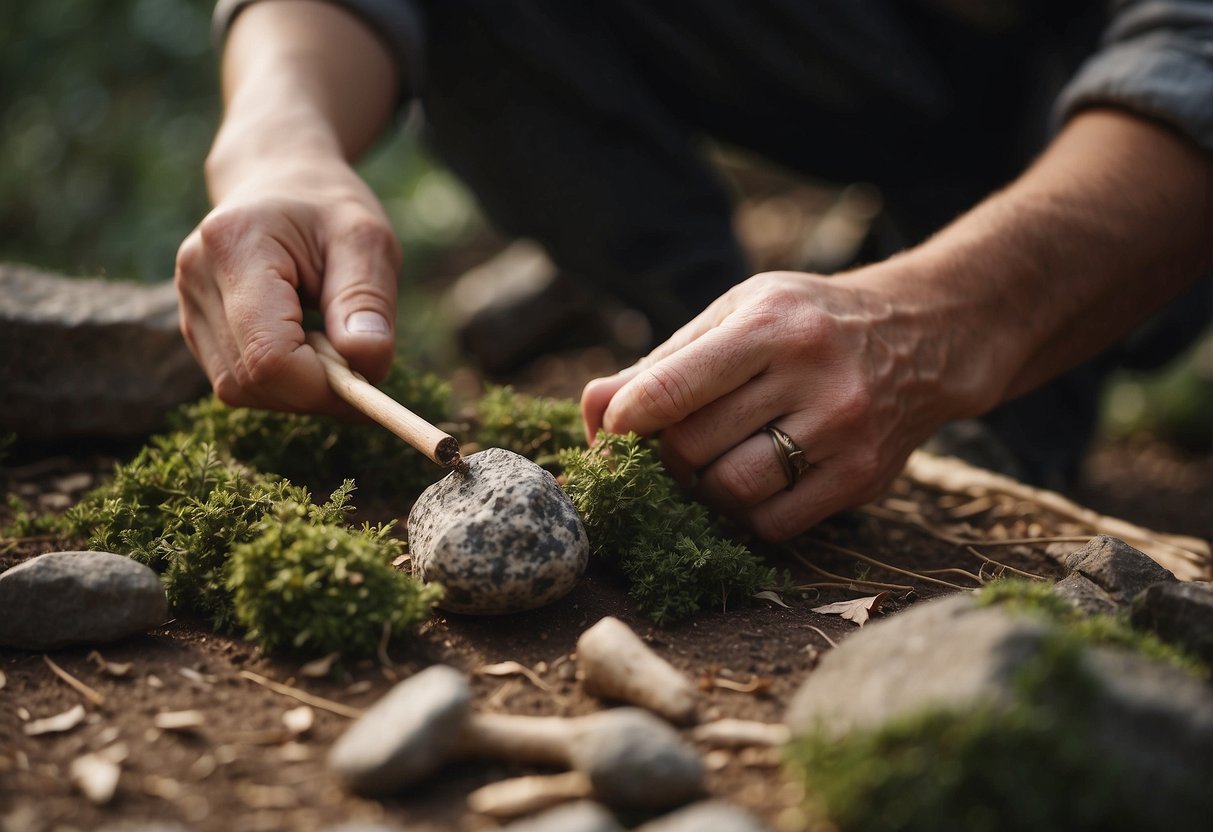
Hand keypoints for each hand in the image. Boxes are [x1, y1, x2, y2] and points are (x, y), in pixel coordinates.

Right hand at [175, 156, 400, 413]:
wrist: (280, 181)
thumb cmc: (328, 208)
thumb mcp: (366, 239)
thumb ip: (367, 300)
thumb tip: (366, 364)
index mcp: (235, 244)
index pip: (269, 355)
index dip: (321, 384)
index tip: (366, 376)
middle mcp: (196, 276)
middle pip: (252, 379)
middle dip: (314, 388)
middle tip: (355, 357)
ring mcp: (187, 305)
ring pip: (242, 389)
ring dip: (298, 386)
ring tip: (328, 337)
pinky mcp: (194, 327)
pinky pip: (238, 381)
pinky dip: (281, 380)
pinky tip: (303, 342)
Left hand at [581, 268, 985, 539]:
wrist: (926, 335)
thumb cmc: (810, 321)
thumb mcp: (742, 311)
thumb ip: (668, 360)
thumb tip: (595, 410)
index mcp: (771, 324)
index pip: (671, 386)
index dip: (624, 419)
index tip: (615, 429)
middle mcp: (811, 376)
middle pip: (690, 447)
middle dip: (664, 452)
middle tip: (673, 441)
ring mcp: (841, 432)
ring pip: (727, 491)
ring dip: (703, 486)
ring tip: (717, 458)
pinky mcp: (861, 478)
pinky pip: (772, 524)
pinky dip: (746, 512)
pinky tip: (757, 478)